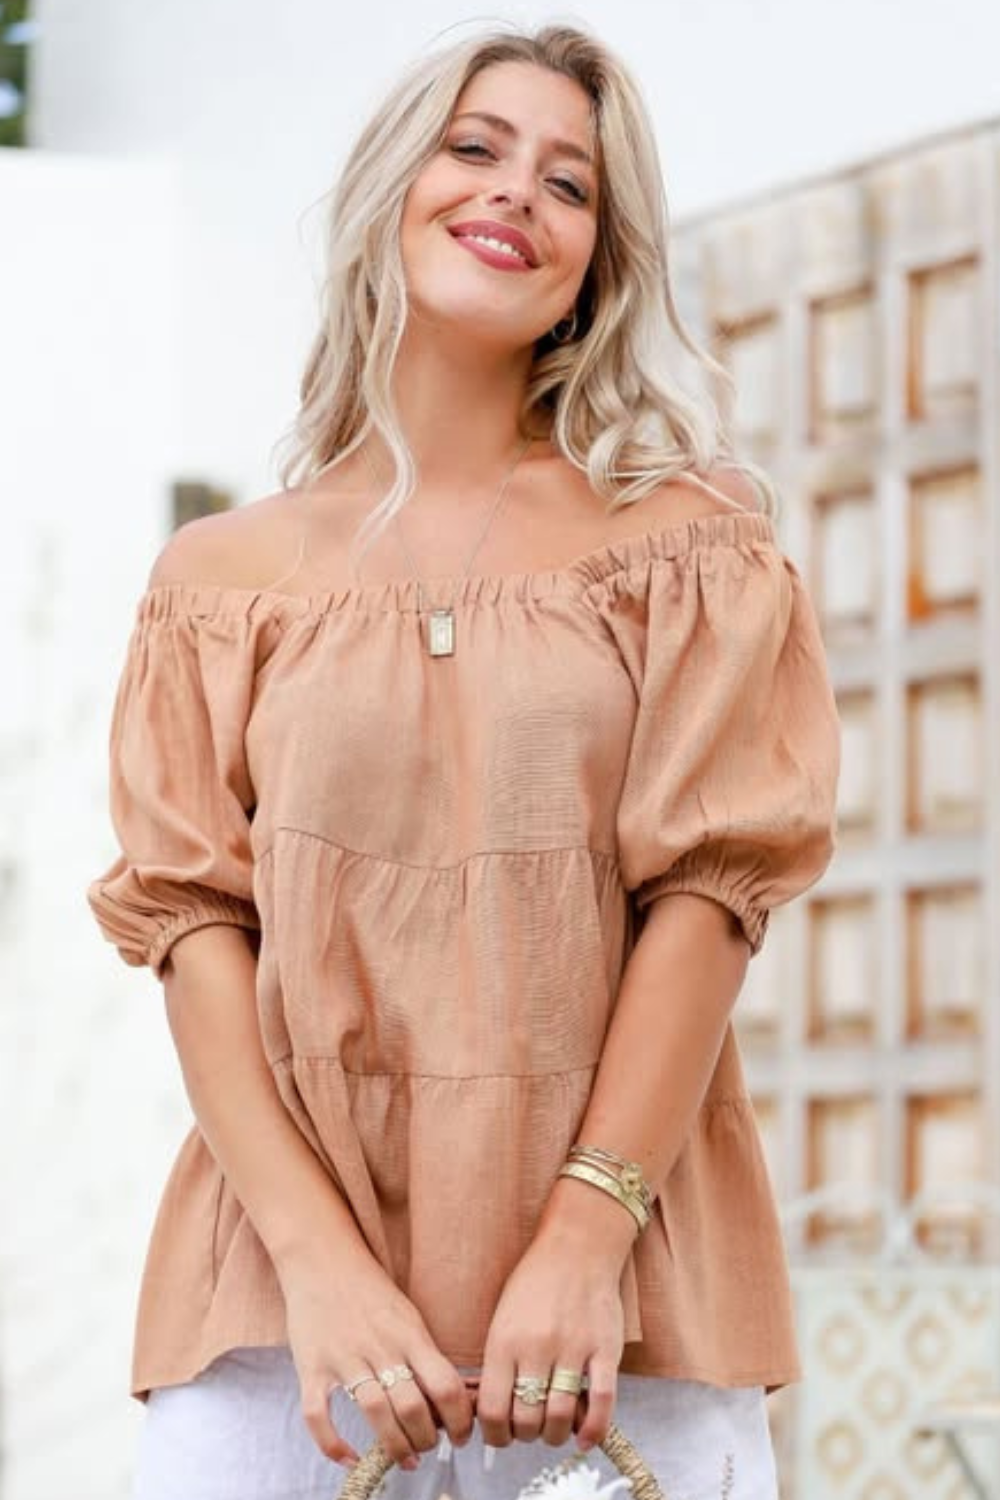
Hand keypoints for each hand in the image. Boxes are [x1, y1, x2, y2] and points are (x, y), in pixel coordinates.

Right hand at [280, 1250, 474, 1468]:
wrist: (321, 1257)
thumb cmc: (370, 1288)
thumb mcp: (407, 1314)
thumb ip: (424, 1353)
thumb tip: (449, 1400)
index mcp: (409, 1333)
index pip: (445, 1385)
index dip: (459, 1420)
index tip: (461, 1436)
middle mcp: (379, 1346)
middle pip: (412, 1406)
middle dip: (427, 1439)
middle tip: (429, 1448)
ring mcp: (343, 1357)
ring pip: (375, 1413)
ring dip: (395, 1446)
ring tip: (405, 1458)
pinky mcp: (310, 1366)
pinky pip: (318, 1415)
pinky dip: (333, 1444)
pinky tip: (351, 1458)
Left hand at [475, 1230, 625, 1452]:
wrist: (577, 1247)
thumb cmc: (535, 1282)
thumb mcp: (502, 1318)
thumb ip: (498, 1363)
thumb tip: (493, 1411)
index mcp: (504, 1340)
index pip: (492, 1410)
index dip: (495, 1435)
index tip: (500, 1436)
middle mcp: (537, 1347)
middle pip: (527, 1421)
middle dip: (526, 1436)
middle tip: (530, 1429)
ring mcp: (573, 1348)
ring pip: (560, 1417)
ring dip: (555, 1435)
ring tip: (554, 1428)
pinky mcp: (605, 1349)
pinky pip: (601, 1402)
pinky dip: (592, 1429)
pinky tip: (584, 1438)